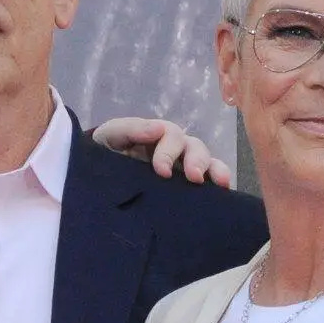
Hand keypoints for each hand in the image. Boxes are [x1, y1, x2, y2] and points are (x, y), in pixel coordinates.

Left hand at [90, 115, 234, 188]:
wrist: (98, 177)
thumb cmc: (106, 150)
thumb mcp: (112, 135)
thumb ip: (130, 129)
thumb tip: (157, 129)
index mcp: (158, 136)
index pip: (171, 136)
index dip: (169, 151)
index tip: (161, 170)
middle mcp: (176, 149)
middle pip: (194, 147)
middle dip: (197, 160)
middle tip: (193, 177)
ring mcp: (183, 168)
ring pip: (207, 162)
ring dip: (215, 169)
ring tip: (220, 183)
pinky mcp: (187, 187)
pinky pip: (210, 181)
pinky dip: (219, 183)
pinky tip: (225, 192)